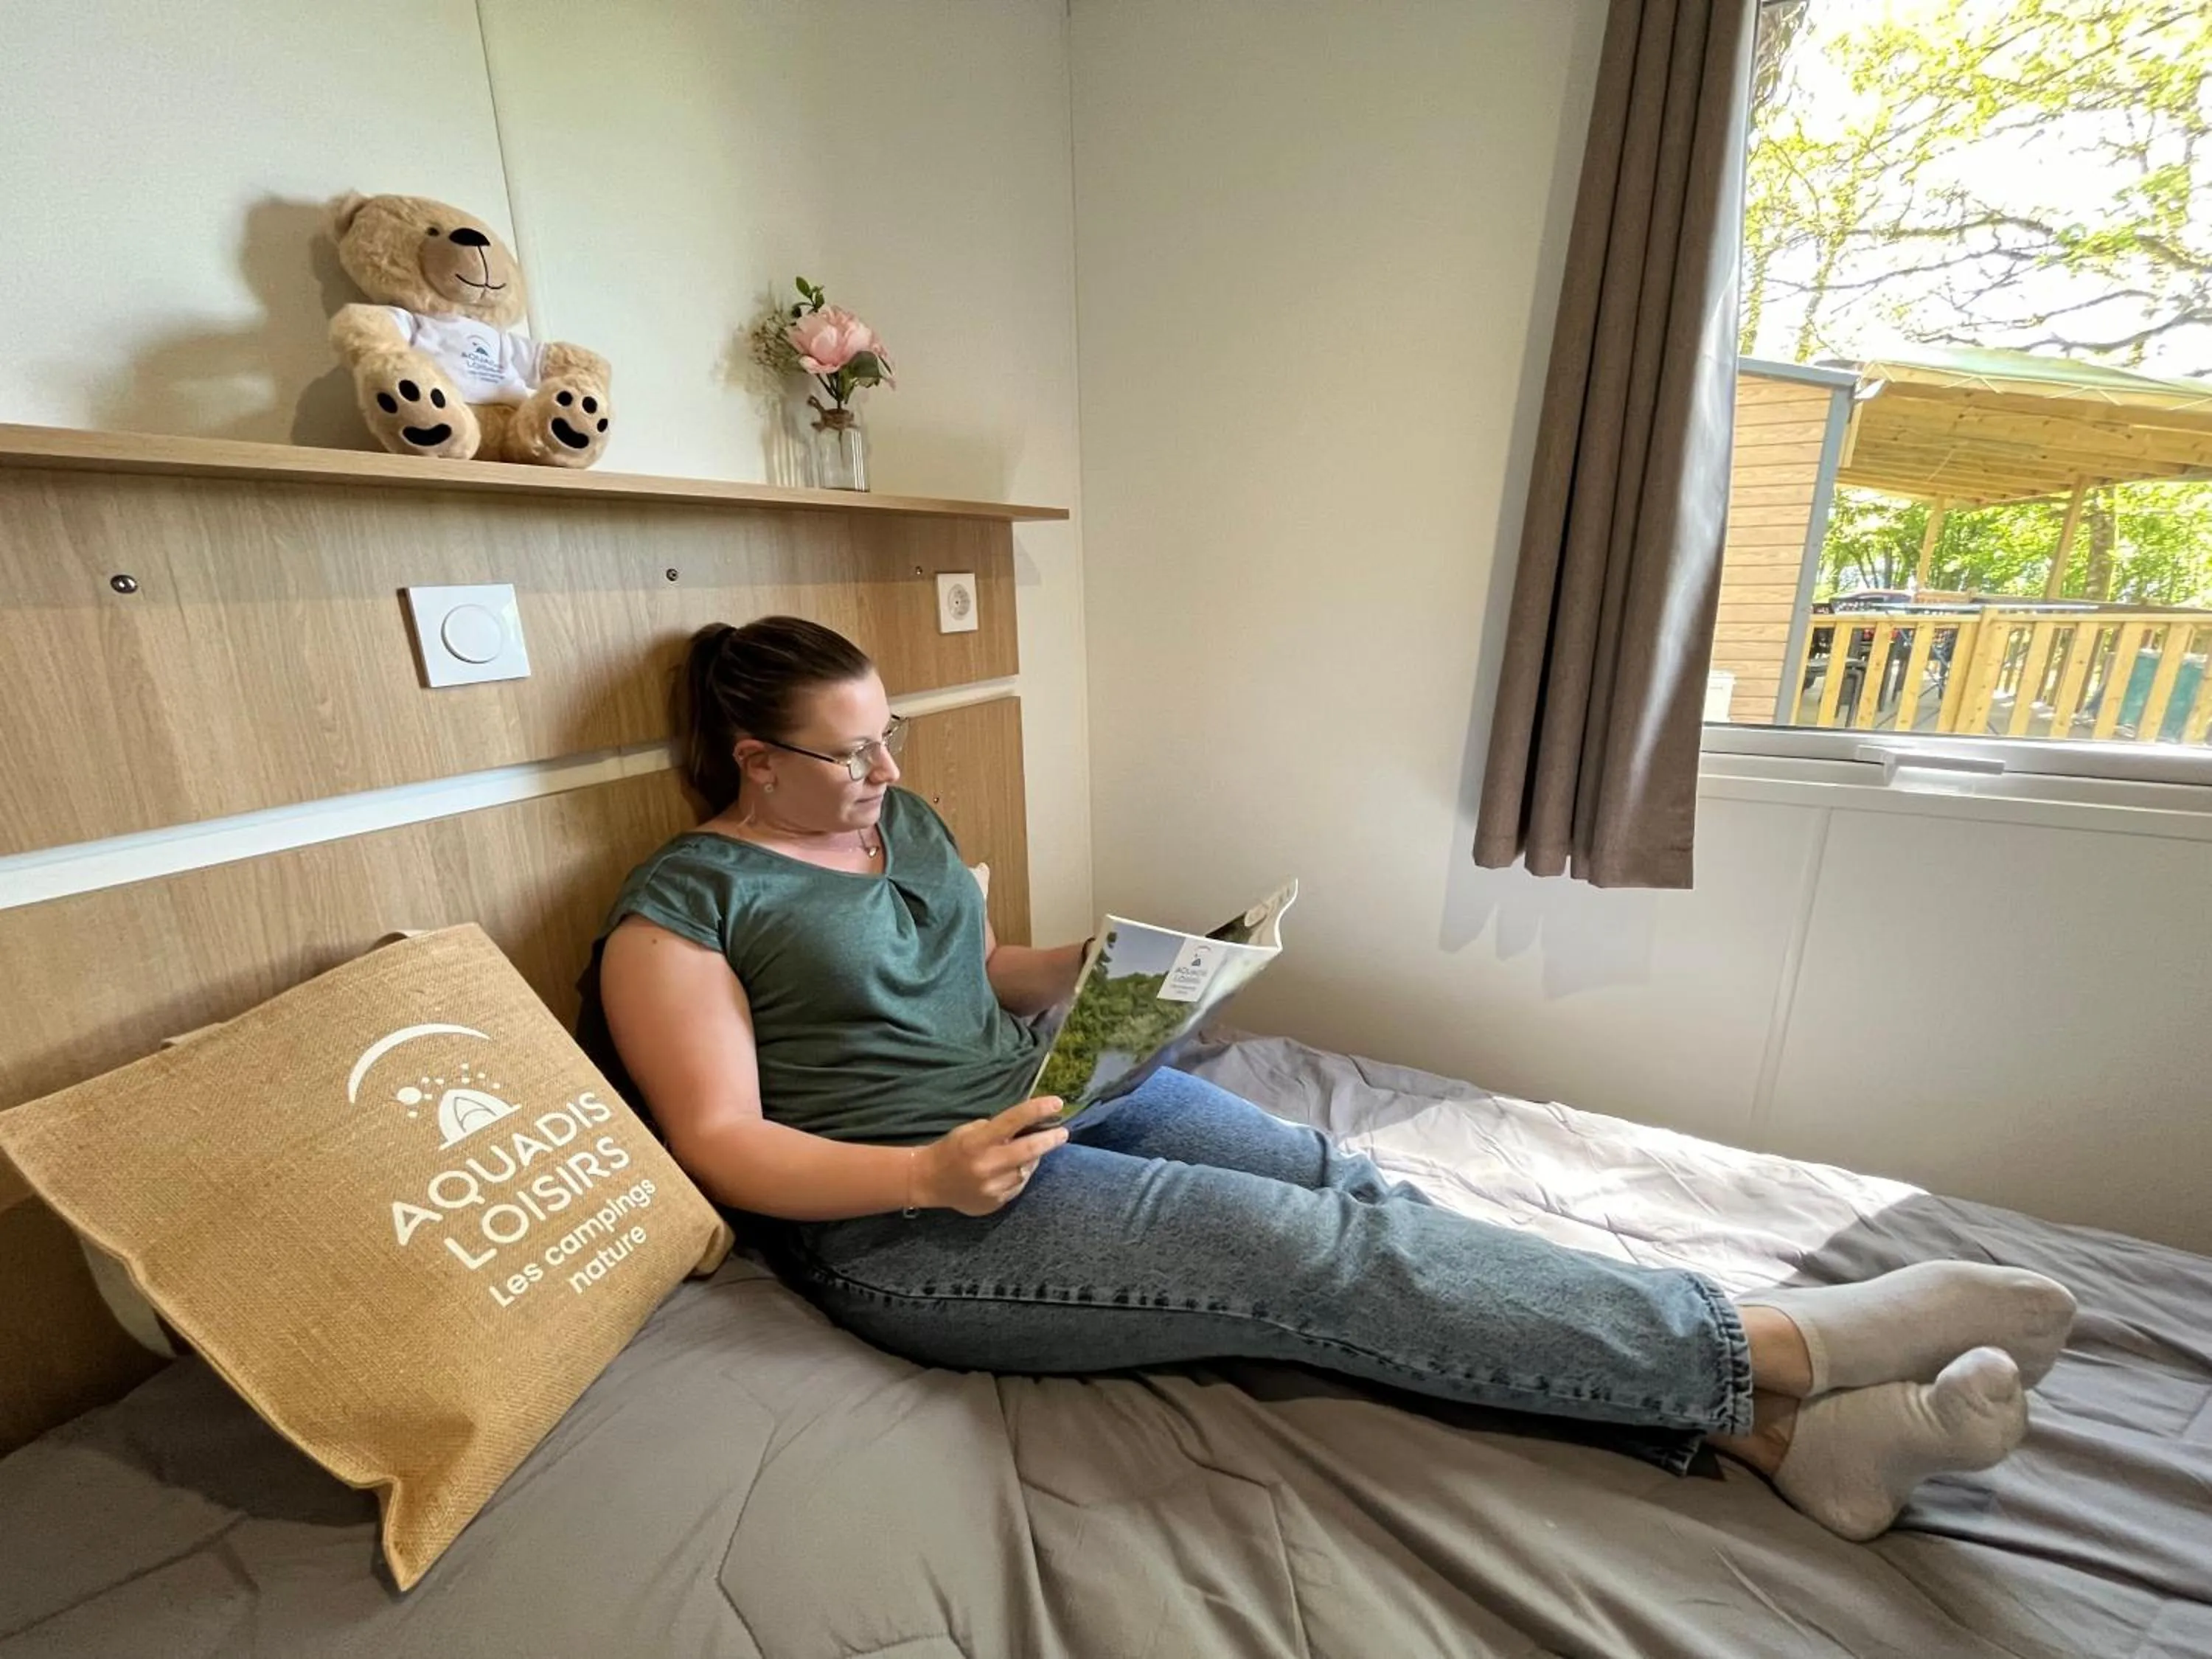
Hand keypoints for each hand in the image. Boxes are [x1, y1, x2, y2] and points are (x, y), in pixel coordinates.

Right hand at [915, 1097, 1067, 1215]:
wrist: (928, 1181)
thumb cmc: (951, 1149)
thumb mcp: (970, 1131)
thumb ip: (998, 1129)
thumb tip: (1031, 1126)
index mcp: (977, 1142)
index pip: (1013, 1121)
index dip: (1037, 1110)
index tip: (1057, 1103)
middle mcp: (986, 1166)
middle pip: (1029, 1150)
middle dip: (1050, 1139)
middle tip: (1062, 1133)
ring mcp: (992, 1187)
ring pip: (1027, 1170)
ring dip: (1033, 1159)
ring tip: (1030, 1152)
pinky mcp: (995, 1203)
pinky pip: (1018, 1186)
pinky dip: (1020, 1176)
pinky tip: (1012, 1170)